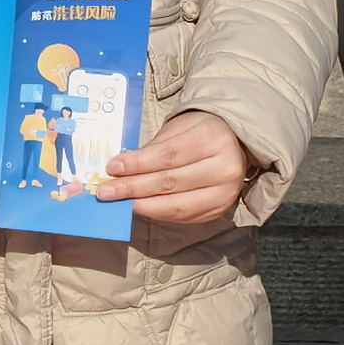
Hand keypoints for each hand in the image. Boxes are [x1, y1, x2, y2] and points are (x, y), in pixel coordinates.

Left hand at [94, 108, 254, 230]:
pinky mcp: (219, 211)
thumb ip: (154, 148)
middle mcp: (224, 169)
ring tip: (118, 202)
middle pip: (170, 183)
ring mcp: (224, 194)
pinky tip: (139, 207)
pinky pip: (183, 217)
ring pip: (176, 206)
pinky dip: (158, 213)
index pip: (169, 156)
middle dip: (133, 188)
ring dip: (142, 205)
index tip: (112, 168)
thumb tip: (122, 170)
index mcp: (214, 139)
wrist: (237, 145)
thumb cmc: (202, 131)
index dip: (138, 164)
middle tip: (106, 191)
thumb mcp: (180, 127)